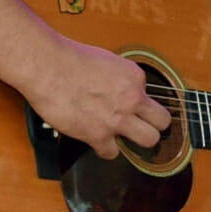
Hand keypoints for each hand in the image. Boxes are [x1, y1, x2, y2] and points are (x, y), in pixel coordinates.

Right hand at [24, 39, 167, 157]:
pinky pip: (112, 152)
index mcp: (135, 77)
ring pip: (149, 140)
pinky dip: (106, 150)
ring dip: (137, 139)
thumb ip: (121, 79)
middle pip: (163, 122)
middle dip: (154, 125)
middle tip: (143, 126)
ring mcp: (117, 119)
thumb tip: (121, 89)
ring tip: (125, 136)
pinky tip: (100, 143)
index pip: (151, 96)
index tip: (135, 106)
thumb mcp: (108, 60)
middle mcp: (132, 99)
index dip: (141, 102)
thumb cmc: (69, 58)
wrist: (47, 67)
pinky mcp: (97, 135)